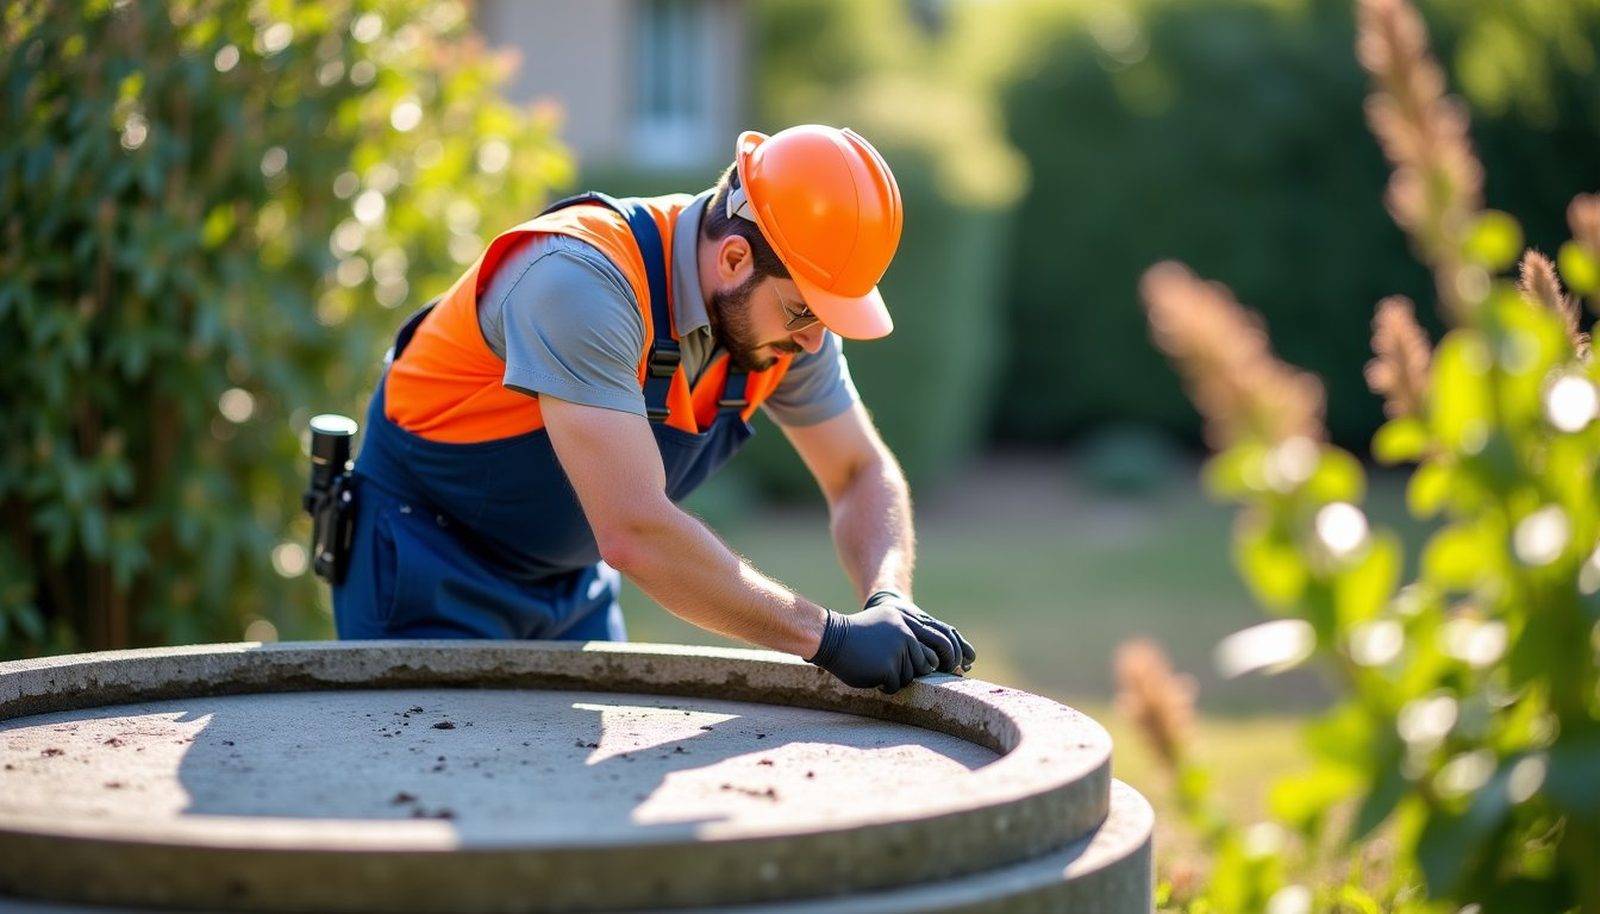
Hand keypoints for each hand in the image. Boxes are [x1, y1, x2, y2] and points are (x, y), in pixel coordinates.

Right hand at [806, 591, 976, 691]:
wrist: (830, 638)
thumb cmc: (857, 636)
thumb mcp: (886, 624)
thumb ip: (908, 635)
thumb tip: (935, 662)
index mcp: (907, 620)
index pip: (939, 640)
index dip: (947, 658)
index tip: (953, 669)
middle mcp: (906, 632)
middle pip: (926, 663)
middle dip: (913, 671)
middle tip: (892, 669)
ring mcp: (898, 648)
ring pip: (911, 676)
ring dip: (895, 678)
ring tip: (875, 667)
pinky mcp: (889, 665)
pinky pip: (895, 685)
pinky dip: (884, 685)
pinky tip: (870, 674)